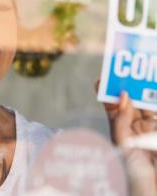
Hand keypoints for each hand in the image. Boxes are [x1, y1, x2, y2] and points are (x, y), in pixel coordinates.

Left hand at [95, 80, 156, 195]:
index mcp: (120, 127)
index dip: (108, 91)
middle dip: (129, 86)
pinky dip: (154, 101)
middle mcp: (134, 125)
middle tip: (128, 70)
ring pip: (147, 104)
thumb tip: (123, 96)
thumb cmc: (131, 171)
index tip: (102, 78)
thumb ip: (121, 119)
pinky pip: (154, 112)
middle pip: (131, 100)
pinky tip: (152, 90)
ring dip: (145, 90)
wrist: (152, 189)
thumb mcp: (122, 143)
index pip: (112, 105)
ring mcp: (148, 127)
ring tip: (144, 75)